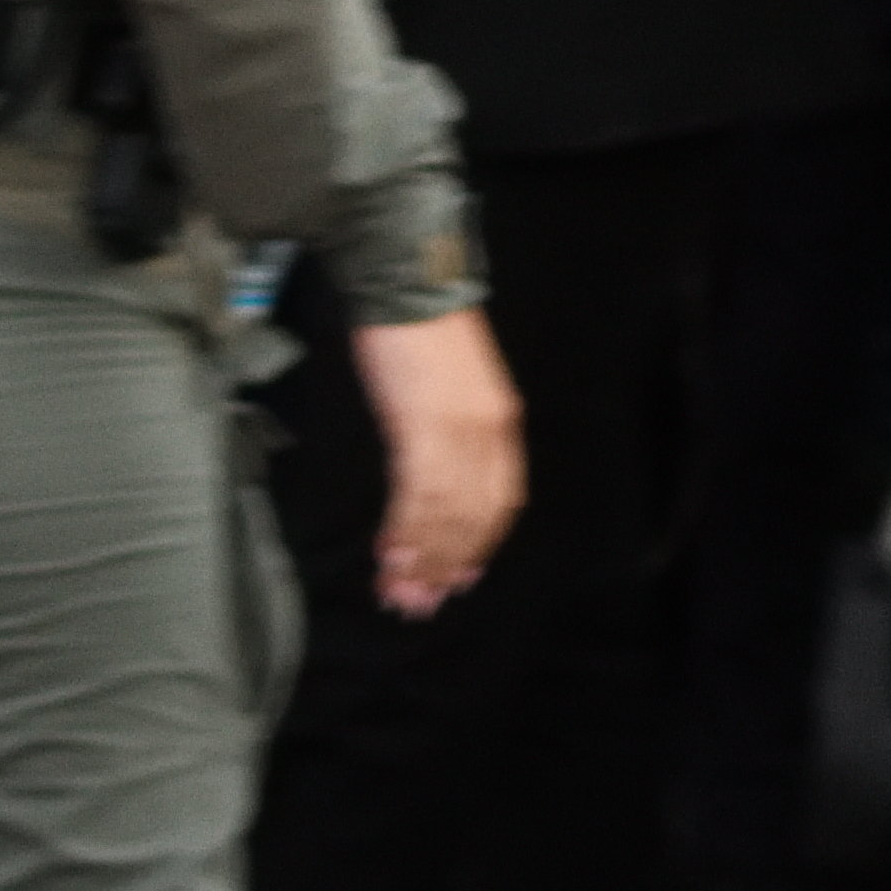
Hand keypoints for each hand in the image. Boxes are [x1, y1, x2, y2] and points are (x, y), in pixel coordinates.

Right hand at [351, 305, 525, 619]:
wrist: (403, 285)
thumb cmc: (419, 334)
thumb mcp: (449, 387)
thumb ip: (449, 430)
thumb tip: (426, 475)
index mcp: (499, 423)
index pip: (497, 502)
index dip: (477, 547)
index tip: (456, 580)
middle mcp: (487, 432)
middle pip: (471, 516)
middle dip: (444, 565)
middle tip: (417, 604)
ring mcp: (457, 430)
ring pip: (444, 513)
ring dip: (420, 559)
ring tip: (397, 593)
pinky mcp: (422, 425)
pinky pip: (418, 492)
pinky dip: (406, 529)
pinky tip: (390, 554)